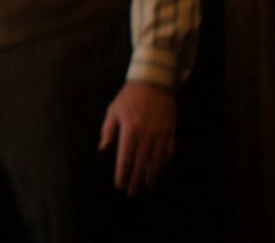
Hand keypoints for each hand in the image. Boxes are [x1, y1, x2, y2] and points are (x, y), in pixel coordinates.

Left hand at [98, 81, 176, 196]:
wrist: (154, 81)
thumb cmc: (129, 96)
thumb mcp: (113, 110)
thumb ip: (108, 130)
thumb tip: (103, 148)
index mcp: (130, 129)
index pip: (125, 158)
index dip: (123, 173)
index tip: (119, 185)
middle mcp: (146, 134)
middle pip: (141, 163)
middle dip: (136, 179)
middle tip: (132, 192)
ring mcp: (161, 133)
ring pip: (157, 160)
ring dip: (152, 175)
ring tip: (148, 186)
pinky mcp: (171, 130)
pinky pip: (169, 151)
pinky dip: (164, 162)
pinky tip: (160, 170)